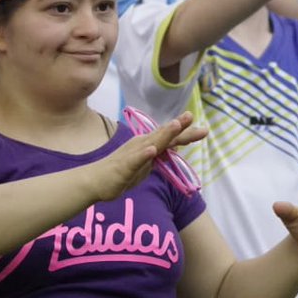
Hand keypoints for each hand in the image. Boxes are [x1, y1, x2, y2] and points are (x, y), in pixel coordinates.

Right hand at [90, 112, 207, 200]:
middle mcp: (142, 145)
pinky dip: (144, 154)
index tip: (203, 129)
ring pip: (151, 143)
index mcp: (148, 145)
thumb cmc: (121, 172)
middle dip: (178, 127)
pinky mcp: (123, 166)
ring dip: (164, 134)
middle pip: (163, 136)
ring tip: (176, 125)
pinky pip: (135, 160)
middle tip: (191, 116)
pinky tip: (152, 150)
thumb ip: (161, 155)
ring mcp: (132, 154)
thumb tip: (177, 147)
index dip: (186, 133)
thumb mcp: (147, 165)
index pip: (170, 138)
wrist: (94, 181)